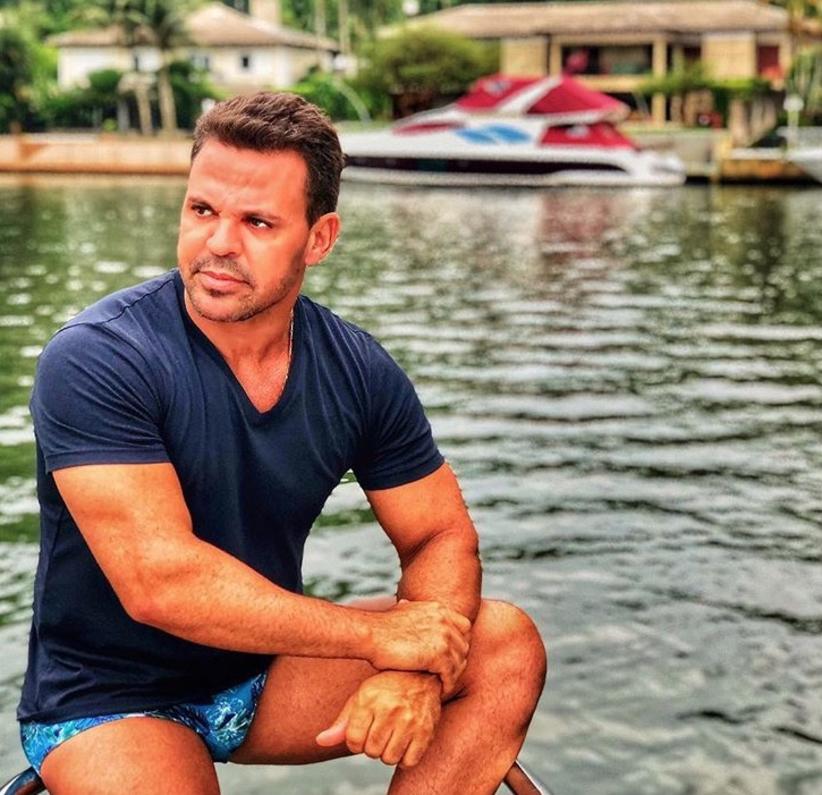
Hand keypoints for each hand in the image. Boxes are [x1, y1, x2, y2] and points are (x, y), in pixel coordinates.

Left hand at [315, 670, 441, 767]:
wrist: (422, 673)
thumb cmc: (387, 686)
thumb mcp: (361, 696)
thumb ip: (342, 722)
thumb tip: (320, 741)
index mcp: (369, 700)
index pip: (354, 740)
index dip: (356, 741)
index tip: (364, 731)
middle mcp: (389, 710)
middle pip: (371, 751)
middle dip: (373, 745)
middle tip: (380, 730)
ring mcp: (410, 721)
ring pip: (389, 758)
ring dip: (388, 752)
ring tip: (392, 735)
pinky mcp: (426, 731)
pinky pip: (409, 761)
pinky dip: (405, 757)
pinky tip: (405, 740)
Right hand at [367, 599, 471, 694]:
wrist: (370, 634)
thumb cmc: (381, 626)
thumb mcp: (401, 610)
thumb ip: (412, 610)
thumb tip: (406, 605)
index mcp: (438, 608)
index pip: (464, 626)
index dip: (459, 643)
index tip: (450, 656)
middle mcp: (444, 619)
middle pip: (464, 645)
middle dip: (457, 661)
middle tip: (447, 675)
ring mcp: (443, 636)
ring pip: (459, 662)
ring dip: (452, 675)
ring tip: (443, 685)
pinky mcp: (438, 654)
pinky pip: (450, 674)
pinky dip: (447, 684)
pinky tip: (440, 691)